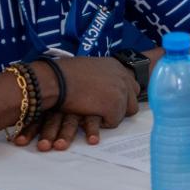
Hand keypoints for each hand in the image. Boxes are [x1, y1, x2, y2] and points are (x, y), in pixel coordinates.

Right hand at [13, 56, 138, 151]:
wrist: (56, 79)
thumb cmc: (63, 74)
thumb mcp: (87, 68)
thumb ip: (99, 76)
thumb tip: (99, 85)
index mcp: (116, 66)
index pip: (131, 85)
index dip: (121, 97)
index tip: (110, 102)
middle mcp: (122, 77)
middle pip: (133, 100)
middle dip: (121, 108)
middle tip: (104, 111)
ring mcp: (120, 92)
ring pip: (125, 112)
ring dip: (111, 115)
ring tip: (94, 114)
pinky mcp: (113, 106)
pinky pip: (113, 122)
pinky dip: (101, 123)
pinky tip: (88, 116)